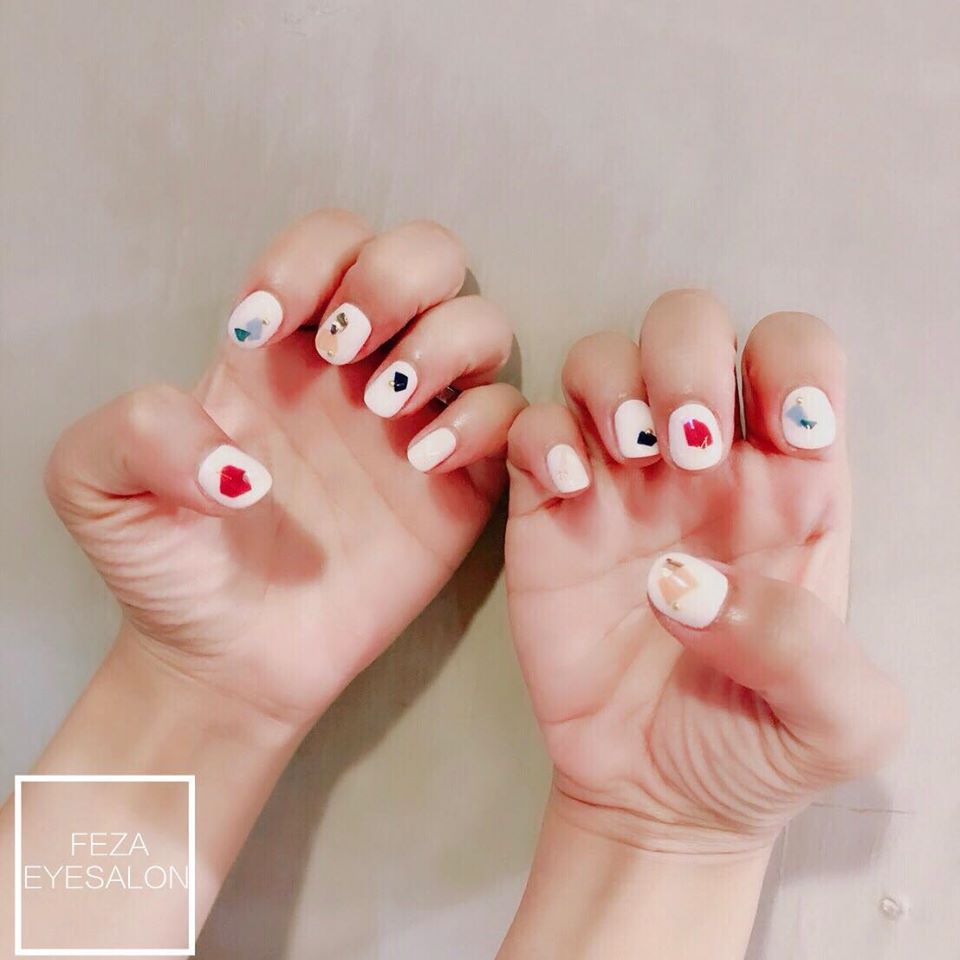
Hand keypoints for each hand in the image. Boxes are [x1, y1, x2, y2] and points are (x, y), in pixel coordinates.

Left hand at [45, 210, 523, 724]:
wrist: (227, 659)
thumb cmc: (170, 567)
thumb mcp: (99, 486)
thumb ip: (136, 430)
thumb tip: (240, 458)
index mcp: (284, 345)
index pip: (332, 241)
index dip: (310, 260)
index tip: (263, 330)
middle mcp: (360, 370)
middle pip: (428, 256)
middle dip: (394, 280)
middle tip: (344, 351)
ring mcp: (417, 424)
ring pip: (481, 325)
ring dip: (444, 342)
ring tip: (384, 405)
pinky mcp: (461, 487)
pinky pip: (511, 419)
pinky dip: (485, 422)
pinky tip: (423, 462)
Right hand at [505, 290, 903, 855]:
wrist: (654, 797)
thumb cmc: (755, 748)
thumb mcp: (838, 722)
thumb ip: (805, 647)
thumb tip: (693, 583)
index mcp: (792, 483)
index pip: (797, 355)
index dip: (792, 366)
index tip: (785, 437)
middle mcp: (702, 463)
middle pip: (688, 324)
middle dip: (686, 358)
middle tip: (689, 450)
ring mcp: (619, 481)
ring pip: (600, 358)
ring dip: (612, 384)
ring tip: (632, 461)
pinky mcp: (547, 512)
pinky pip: (530, 428)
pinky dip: (540, 437)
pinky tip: (566, 492)